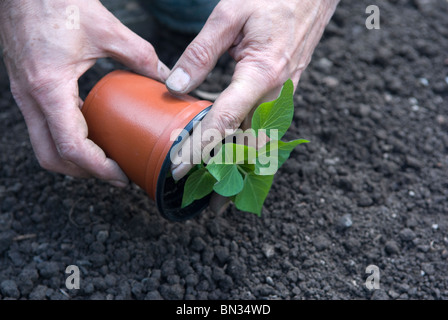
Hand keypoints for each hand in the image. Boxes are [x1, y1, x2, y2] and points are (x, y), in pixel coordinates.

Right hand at [0, 0, 169, 186]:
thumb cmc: (56, 1)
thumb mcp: (107, 30)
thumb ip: (140, 57)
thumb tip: (166, 79)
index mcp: (48, 87)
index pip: (71, 146)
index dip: (98, 168)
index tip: (121, 176)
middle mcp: (30, 97)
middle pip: (52, 156)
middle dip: (84, 172)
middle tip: (115, 174)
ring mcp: (24, 94)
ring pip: (44, 145)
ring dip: (74, 160)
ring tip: (106, 160)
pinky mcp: (27, 89)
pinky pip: (44, 127)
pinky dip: (67, 139)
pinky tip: (92, 132)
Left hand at [166, 0, 338, 211]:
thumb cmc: (273, 0)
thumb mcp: (230, 15)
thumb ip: (201, 51)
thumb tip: (177, 85)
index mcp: (261, 74)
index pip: (224, 122)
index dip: (201, 149)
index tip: (179, 169)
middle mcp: (276, 94)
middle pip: (248, 146)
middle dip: (227, 176)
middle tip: (206, 202)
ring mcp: (283, 97)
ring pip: (261, 144)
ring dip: (242, 171)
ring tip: (224, 196)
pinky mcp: (284, 96)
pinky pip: (268, 132)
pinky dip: (253, 153)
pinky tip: (241, 163)